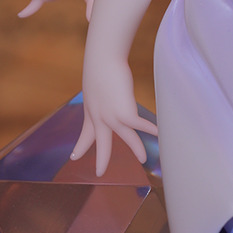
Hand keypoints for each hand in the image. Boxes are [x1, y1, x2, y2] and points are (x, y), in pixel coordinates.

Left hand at [72, 53, 156, 173]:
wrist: (102, 60)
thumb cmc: (100, 66)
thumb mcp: (95, 84)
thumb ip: (100, 93)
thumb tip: (107, 91)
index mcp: (91, 112)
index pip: (86, 134)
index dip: (81, 146)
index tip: (74, 156)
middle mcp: (100, 118)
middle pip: (102, 143)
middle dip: (102, 159)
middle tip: (99, 172)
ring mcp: (112, 117)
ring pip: (126, 137)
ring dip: (136, 149)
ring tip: (143, 159)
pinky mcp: (124, 113)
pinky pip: (139, 125)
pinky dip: (150, 129)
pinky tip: (159, 134)